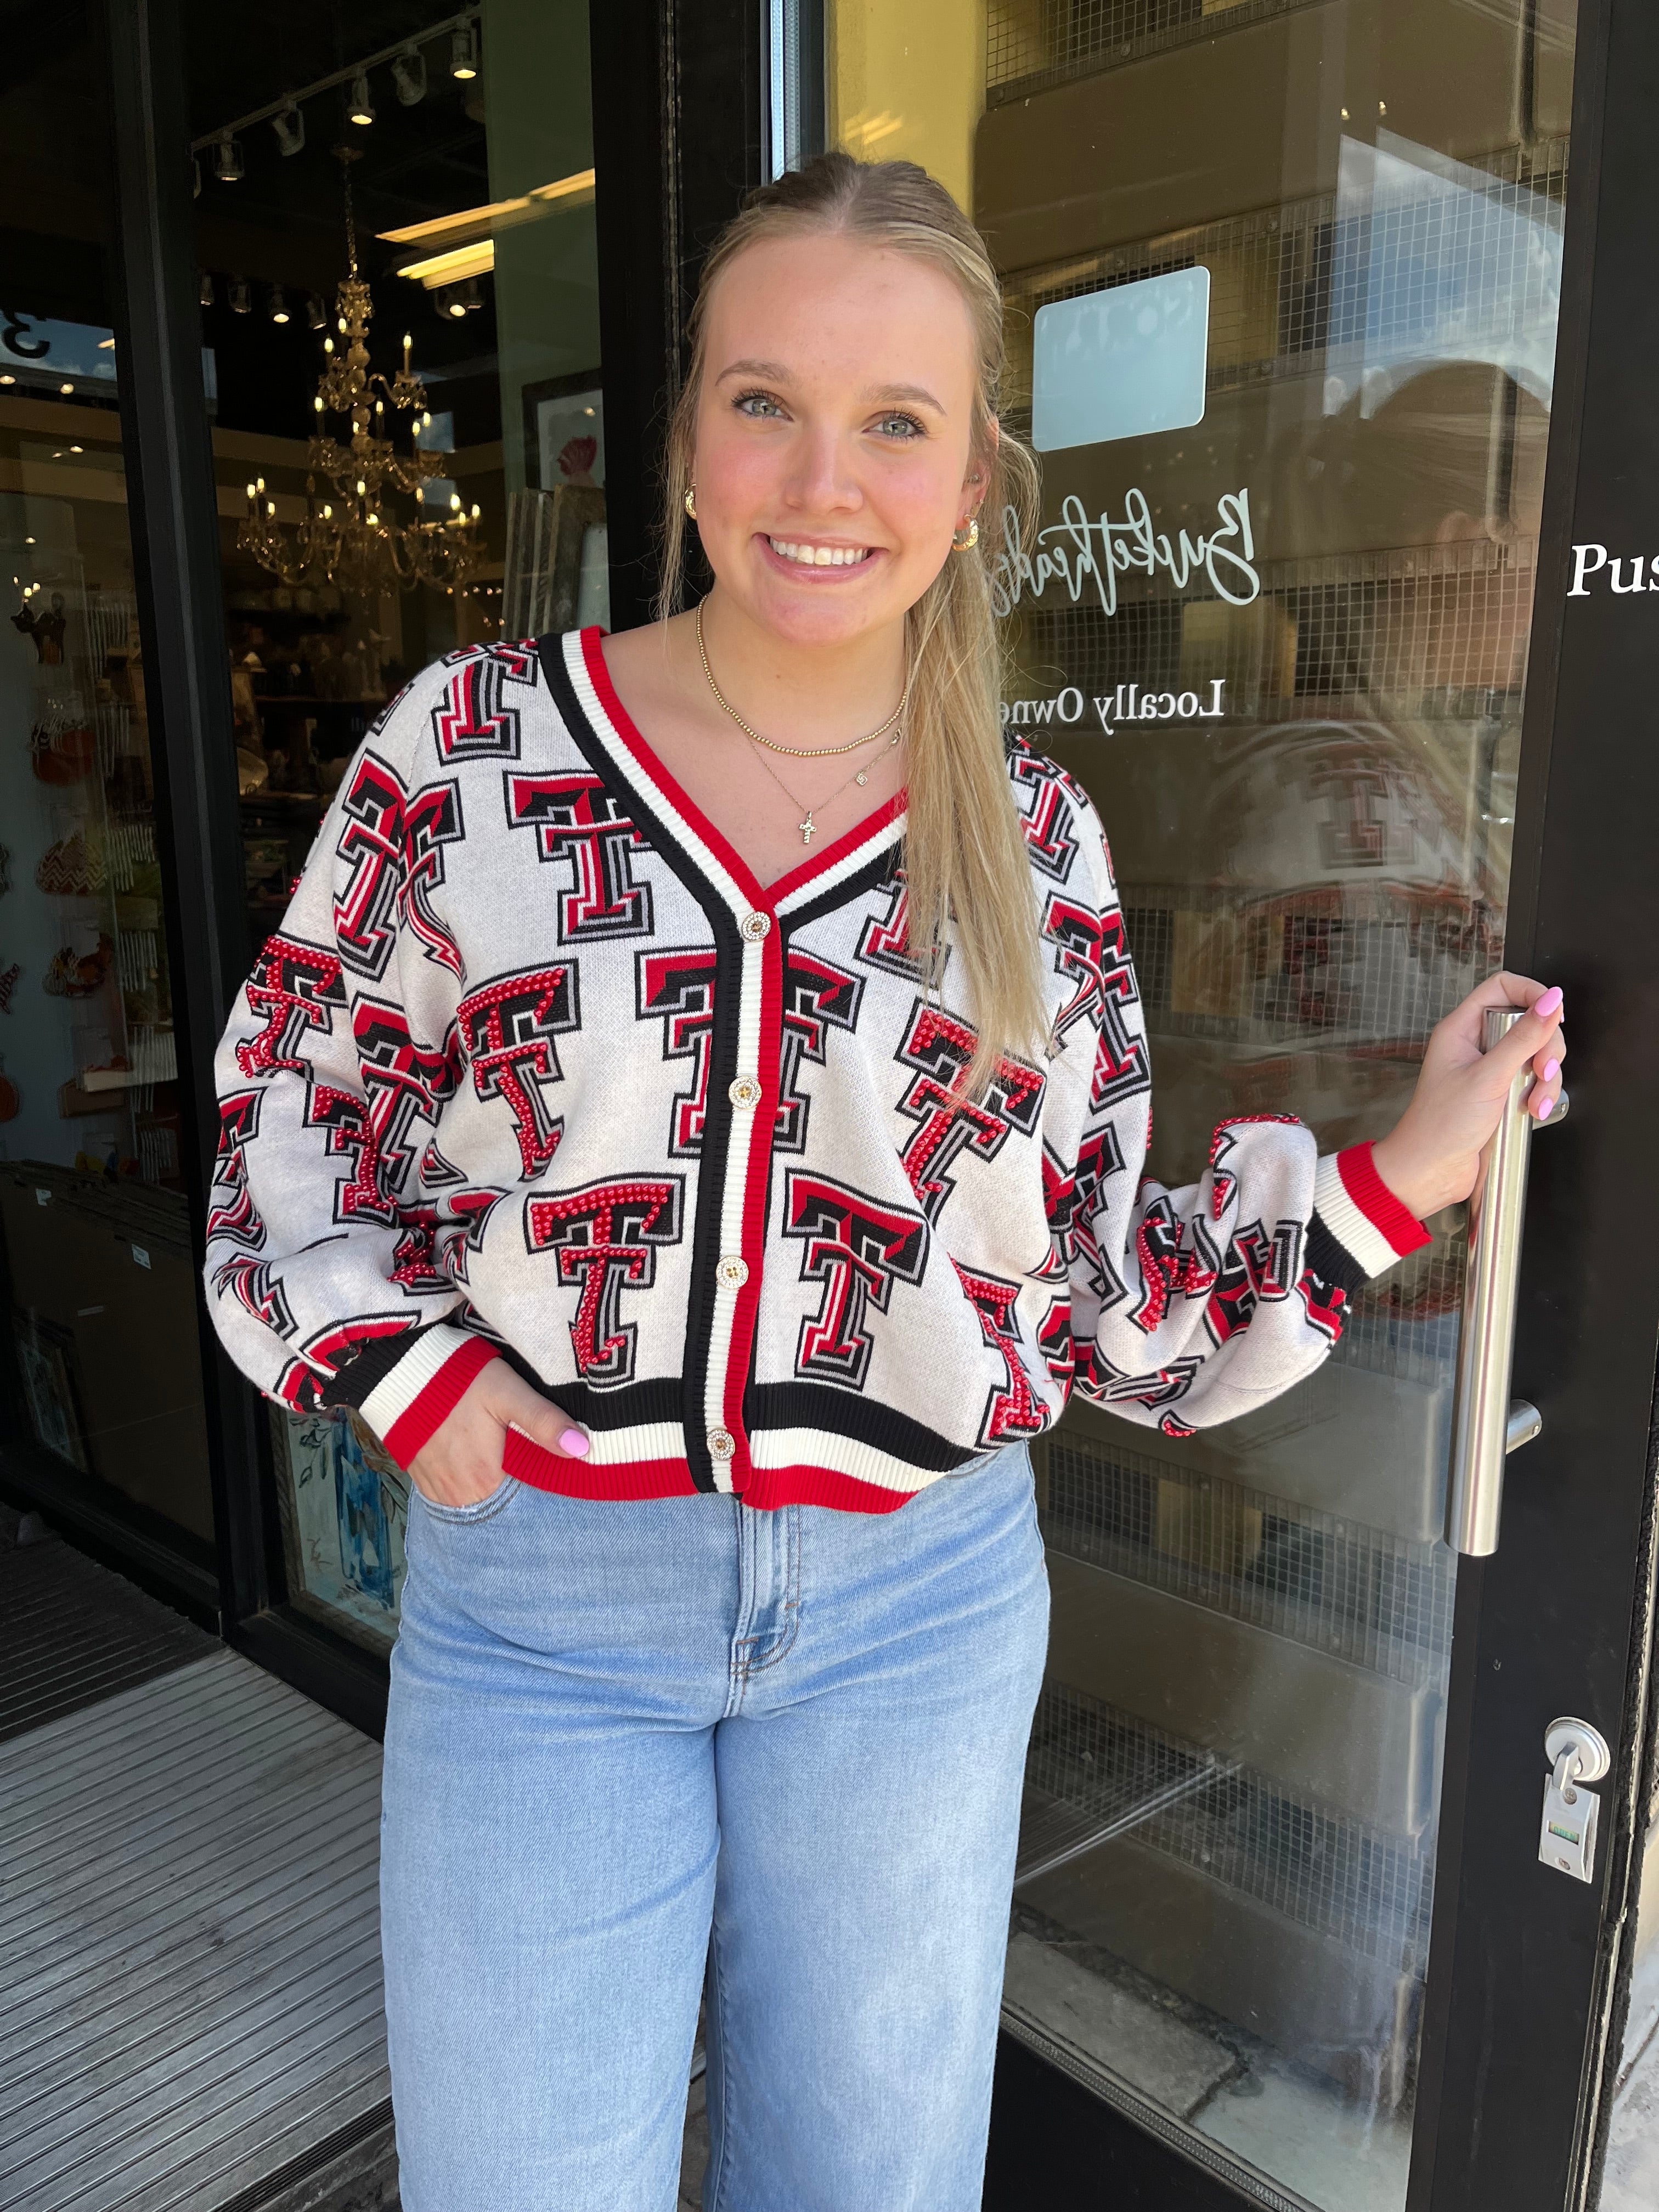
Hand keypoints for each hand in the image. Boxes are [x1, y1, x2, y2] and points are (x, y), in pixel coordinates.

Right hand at [408, 1359, 590, 1507]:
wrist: (397, 1369)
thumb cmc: (456, 1379)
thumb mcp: (506, 1392)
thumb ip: (543, 1421)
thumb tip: (582, 1448)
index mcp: (485, 1481)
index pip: (526, 1503)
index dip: (541, 1487)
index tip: (553, 1469)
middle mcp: (458, 1495)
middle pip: (500, 1503)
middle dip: (517, 1487)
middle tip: (524, 1456)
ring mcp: (436, 1489)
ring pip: (475, 1499)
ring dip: (491, 1484)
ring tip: (499, 1455)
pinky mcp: (421, 1478)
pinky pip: (452, 1490)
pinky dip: (466, 1480)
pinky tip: (474, 1456)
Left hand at [1370, 972, 1565, 1221]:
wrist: (1430, 1172)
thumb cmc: (1439, 1126)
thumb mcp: (1487, 1077)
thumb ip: (1523, 1037)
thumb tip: (1551, 1001)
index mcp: (1461, 1029)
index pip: (1502, 987)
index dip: (1532, 993)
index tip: (1554, 1014)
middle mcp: (1476, 1045)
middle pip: (1529, 1022)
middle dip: (1546, 1047)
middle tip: (1542, 1071)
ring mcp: (1491, 1070)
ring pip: (1537, 1055)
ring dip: (1546, 1078)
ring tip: (1534, 1102)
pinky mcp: (1502, 1093)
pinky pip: (1534, 1081)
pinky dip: (1541, 1094)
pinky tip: (1533, 1111)